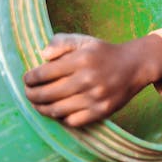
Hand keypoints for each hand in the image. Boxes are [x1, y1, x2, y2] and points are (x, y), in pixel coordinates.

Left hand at [23, 32, 161, 126]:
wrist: (134, 66)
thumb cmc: (103, 52)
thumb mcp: (83, 40)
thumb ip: (60, 42)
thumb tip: (42, 56)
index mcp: (82, 59)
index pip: (45, 73)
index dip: (30, 78)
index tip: (26, 79)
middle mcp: (88, 79)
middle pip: (48, 94)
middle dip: (32, 95)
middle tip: (28, 93)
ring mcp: (95, 97)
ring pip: (57, 110)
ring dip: (42, 109)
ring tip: (37, 104)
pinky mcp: (102, 112)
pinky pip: (72, 121)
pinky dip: (61, 117)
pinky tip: (57, 110)